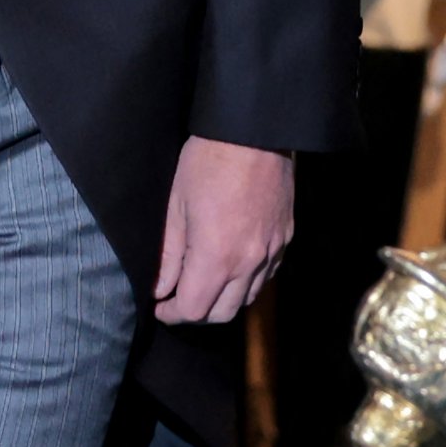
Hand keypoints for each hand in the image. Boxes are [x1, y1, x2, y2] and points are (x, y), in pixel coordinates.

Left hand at [154, 135, 292, 325]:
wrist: (254, 132)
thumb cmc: (207, 161)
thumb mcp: (176, 204)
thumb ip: (169, 253)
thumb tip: (160, 288)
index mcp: (217, 256)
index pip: (194, 309)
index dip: (172, 313)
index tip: (160, 305)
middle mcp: (249, 263)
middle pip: (222, 313)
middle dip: (196, 312)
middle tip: (178, 297)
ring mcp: (272, 253)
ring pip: (247, 299)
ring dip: (223, 300)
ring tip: (204, 282)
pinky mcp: (285, 240)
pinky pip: (266, 277)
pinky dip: (247, 282)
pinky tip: (232, 266)